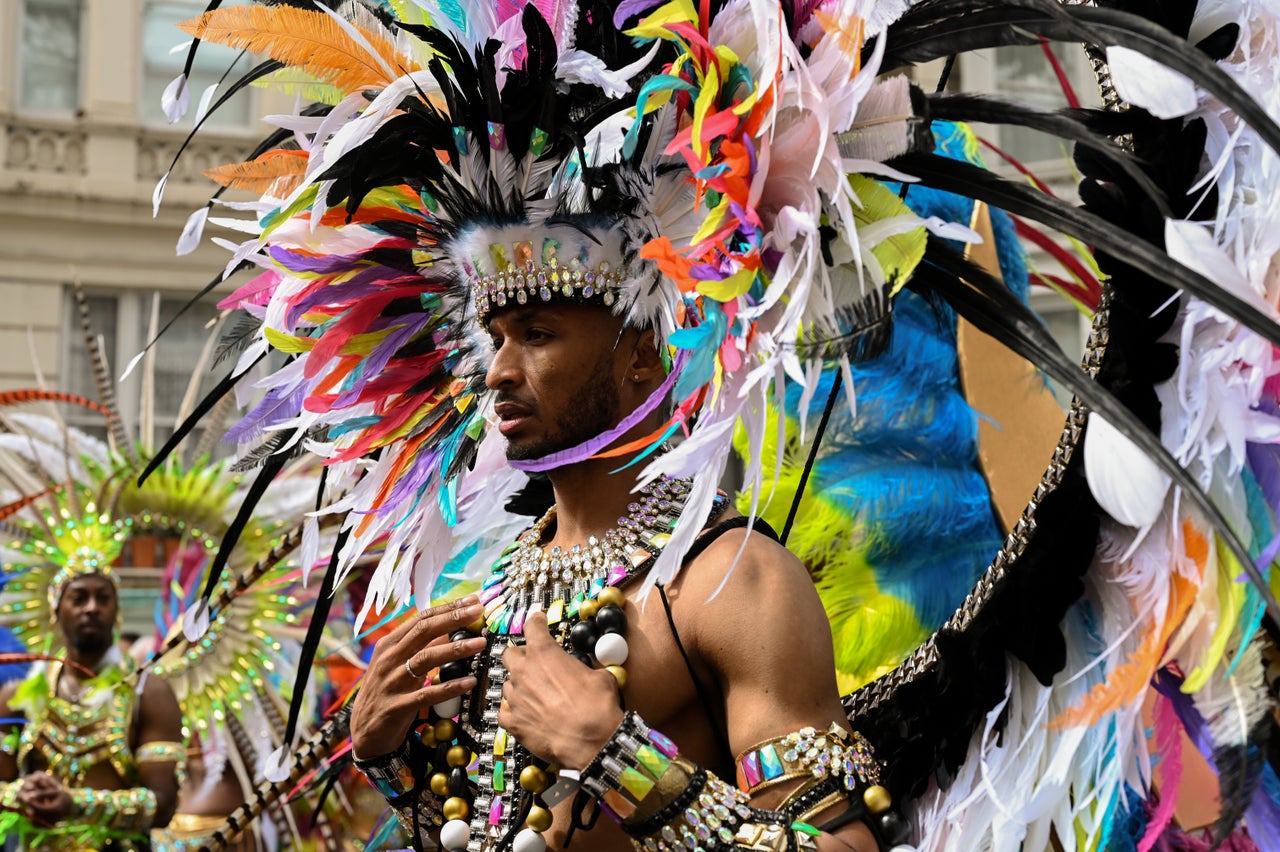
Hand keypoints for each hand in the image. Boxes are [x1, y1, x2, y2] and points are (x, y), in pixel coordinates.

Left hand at [17, 772, 71, 824]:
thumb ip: (42, 793)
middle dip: (29, 807)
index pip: (38, 808)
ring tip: (30, 806)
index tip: (27, 796)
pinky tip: (32, 811)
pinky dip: (32, 818)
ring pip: (34, 821)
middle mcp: (53, 819)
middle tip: (27, 801)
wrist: (72, 808)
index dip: (31, 802)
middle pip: (35, 815)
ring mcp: (50, 824)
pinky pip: (36, 824)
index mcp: (55, 809)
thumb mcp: (55, 792)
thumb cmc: (64, 798)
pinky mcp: (47, 827)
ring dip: (30, 813)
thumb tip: (28, 796)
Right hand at [351, 595, 486, 760]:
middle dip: (453, 619)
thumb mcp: (398, 666)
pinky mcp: (397, 706)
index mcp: (388, 645)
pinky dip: (450, 687)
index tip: (471, 601)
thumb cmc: (387, 693)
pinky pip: (428, 694)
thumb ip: (420, 647)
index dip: (447, 608)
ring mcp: (391, 682)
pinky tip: (469, 682)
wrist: (364, 733)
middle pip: (424, 631)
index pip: (420, 619)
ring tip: (480, 644)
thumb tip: (451, 629)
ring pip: (426, 658)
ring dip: (456, 649)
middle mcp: (388, 660)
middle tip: (478, 613)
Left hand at [499, 611, 623, 769]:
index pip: (532, 627)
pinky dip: (514, 712)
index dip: (535, 621)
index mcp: (544, 654)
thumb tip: (590, 672)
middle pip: (510, 654)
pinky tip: (526, 716)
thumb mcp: (601, 676)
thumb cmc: (597, 705)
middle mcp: (524, 672)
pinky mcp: (512, 722)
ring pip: (508, 684)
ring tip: (535, 695)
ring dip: (519, 686)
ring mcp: (515, 698)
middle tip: (534, 663)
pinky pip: (505, 712)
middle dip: (520, 656)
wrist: (591, 741)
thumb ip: (587, 669)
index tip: (537, 620)